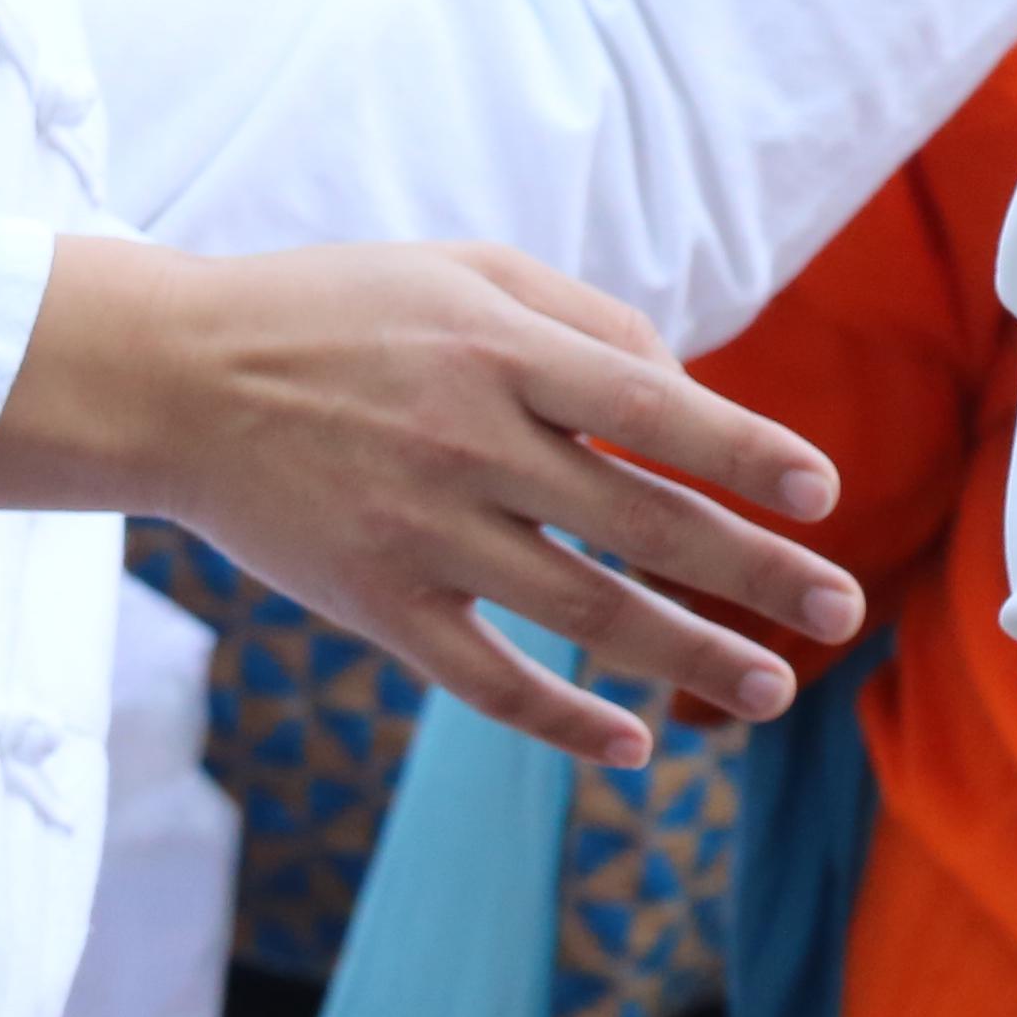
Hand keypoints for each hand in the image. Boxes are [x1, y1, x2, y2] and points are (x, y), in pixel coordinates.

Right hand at [0, 236, 860, 766]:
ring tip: (774, 688)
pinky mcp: (373, 602)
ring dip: (689, 655)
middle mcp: (471, 447)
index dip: (747, 454)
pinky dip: (558, 719)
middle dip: (758, 573)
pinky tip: (631, 743)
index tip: (824, 494)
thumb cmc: (341, 312)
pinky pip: (481, 678)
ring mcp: (420, 534)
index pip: (655, 412)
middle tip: (845, 609)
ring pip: (583, 611)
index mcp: (504, 354)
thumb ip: (592, 326)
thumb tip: (694, 396)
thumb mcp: (471, 273)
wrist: (172, 378)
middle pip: (643, 524)